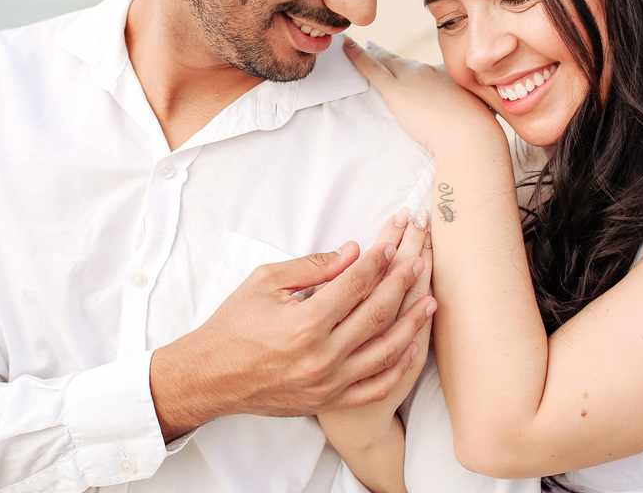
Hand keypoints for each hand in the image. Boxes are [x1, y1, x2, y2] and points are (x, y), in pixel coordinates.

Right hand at [151, 236, 434, 440]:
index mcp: (304, 322)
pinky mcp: (328, 399)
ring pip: (383, 351)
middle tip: (420, 262)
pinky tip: (411, 348)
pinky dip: (396, 367)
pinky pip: (373, 385)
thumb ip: (311, 266)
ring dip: (411, 324)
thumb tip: (351, 252)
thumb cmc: (234, 324)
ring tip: (430, 301)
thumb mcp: (265, 282)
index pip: (353, 284)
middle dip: (402, 284)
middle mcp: (321, 355)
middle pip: (376, 314)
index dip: (377, 261)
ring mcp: (327, 382)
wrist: (212, 376)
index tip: (392, 244)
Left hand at [343, 36, 498, 152]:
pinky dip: (357, 56)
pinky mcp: (396, 91)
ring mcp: (411, 79)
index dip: (415, 67)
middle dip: (390, 57)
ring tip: (359, 45)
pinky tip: (346, 46)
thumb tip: (477, 127)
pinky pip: (372, 69)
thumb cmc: (477, 135)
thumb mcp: (477, 118)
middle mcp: (429, 72)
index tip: (408, 65)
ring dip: (373, 53)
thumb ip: (471, 116)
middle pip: (404, 63)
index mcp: (448, 77)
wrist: (470, 135)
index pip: (427, 70)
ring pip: (387, 61)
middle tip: (374, 47)